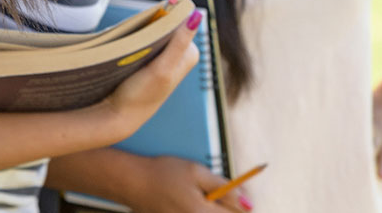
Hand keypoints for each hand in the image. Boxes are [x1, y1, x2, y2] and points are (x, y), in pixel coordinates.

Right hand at [98, 11, 200, 138]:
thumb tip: (196, 16)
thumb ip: (179, 42)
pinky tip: (129, 47)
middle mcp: (181, 54)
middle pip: (167, 25)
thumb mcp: (162, 69)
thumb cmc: (141, 96)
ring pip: (156, 32)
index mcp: (190, 54)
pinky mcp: (152, 59)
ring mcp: (167, 57)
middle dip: (152, 25)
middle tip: (136, 39)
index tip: (146, 25)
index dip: (162, 17)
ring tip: (131, 45)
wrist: (120, 114)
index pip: (179, 21)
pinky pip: (147, 39)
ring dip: (143, 32)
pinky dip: (138, 39)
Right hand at [118, 156, 251, 212]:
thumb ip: (225, 187)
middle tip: (214, 193)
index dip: (240, 204)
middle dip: (225, 208)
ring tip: (198, 197)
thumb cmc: (163, 173)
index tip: (236, 194)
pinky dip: (197, 210)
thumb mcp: (197, 172)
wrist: (132, 182)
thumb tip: (248, 203)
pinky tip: (187, 202)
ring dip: (211, 209)